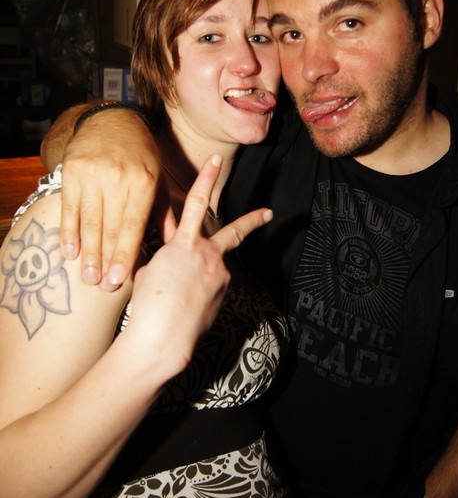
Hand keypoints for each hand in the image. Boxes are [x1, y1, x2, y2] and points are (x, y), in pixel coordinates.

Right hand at [58, 109, 174, 290]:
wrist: (112, 121)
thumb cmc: (141, 156)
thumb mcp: (158, 179)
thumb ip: (163, 213)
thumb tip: (175, 243)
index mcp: (144, 183)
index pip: (133, 226)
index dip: (125, 254)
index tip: (120, 279)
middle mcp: (119, 178)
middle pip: (110, 227)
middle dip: (106, 260)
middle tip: (102, 287)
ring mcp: (94, 174)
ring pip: (89, 220)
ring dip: (87, 252)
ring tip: (87, 277)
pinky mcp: (73, 171)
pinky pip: (70, 207)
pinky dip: (68, 231)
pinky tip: (69, 252)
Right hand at [126, 154, 272, 376]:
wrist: (163, 338)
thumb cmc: (148, 303)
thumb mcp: (150, 269)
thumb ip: (165, 254)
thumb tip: (173, 254)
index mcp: (184, 244)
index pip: (197, 202)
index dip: (206, 178)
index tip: (216, 159)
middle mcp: (208, 255)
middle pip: (235, 231)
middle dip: (253, 220)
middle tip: (268, 212)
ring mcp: (220, 276)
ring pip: (216, 267)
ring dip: (203, 276)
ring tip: (181, 294)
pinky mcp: (224, 295)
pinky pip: (213, 287)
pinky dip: (201, 292)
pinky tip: (187, 306)